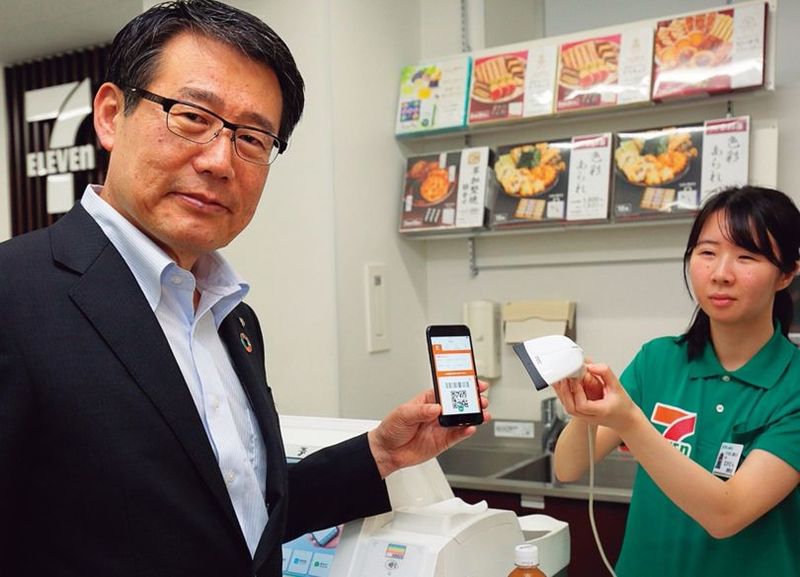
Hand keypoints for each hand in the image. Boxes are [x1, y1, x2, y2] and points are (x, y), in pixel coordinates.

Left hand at [367, 381, 490, 477]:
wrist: (387, 451)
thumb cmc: (392, 428)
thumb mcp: (403, 414)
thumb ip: (420, 411)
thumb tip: (436, 408)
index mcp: (428, 400)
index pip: (447, 390)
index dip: (460, 385)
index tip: (472, 382)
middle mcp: (437, 412)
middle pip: (458, 404)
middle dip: (472, 400)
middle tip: (481, 399)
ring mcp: (441, 427)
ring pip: (462, 419)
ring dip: (473, 416)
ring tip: (482, 414)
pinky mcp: (443, 441)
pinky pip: (458, 435)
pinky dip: (466, 432)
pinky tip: (471, 428)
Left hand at [556, 363, 637, 431]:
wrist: (625, 420)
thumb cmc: (623, 406)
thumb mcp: (618, 386)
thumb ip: (605, 373)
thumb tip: (590, 366)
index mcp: (601, 411)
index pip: (583, 405)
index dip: (577, 392)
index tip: (576, 379)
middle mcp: (591, 417)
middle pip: (571, 408)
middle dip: (565, 391)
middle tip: (566, 376)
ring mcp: (585, 418)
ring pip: (568, 408)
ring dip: (563, 392)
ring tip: (563, 378)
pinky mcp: (581, 415)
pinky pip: (569, 406)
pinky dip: (564, 395)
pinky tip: (563, 384)